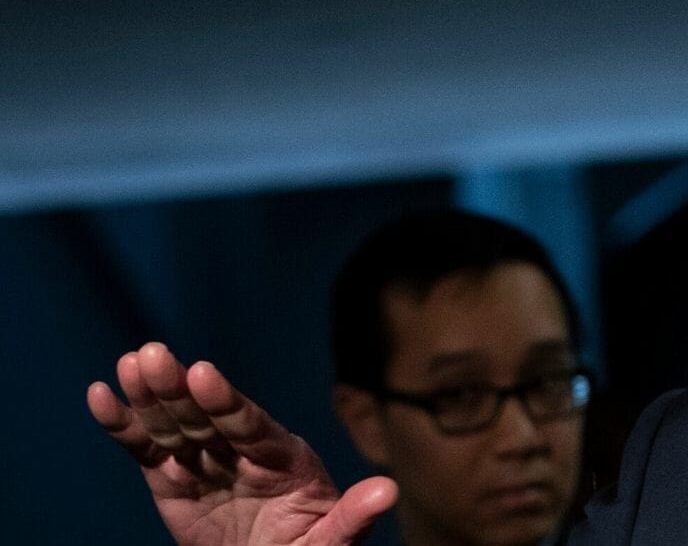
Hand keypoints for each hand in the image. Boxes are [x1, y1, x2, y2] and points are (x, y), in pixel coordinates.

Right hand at [87, 342, 397, 544]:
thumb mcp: (331, 542)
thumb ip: (351, 519)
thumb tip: (388, 491)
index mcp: (285, 457)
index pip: (253, 425)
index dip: (227, 401)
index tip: (203, 373)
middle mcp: (245, 450)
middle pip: (209, 416)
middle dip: (181, 389)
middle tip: (152, 356)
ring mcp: (208, 461)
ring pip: (176, 424)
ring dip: (151, 396)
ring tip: (130, 365)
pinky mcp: (173, 479)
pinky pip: (147, 449)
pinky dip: (125, 426)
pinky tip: (103, 396)